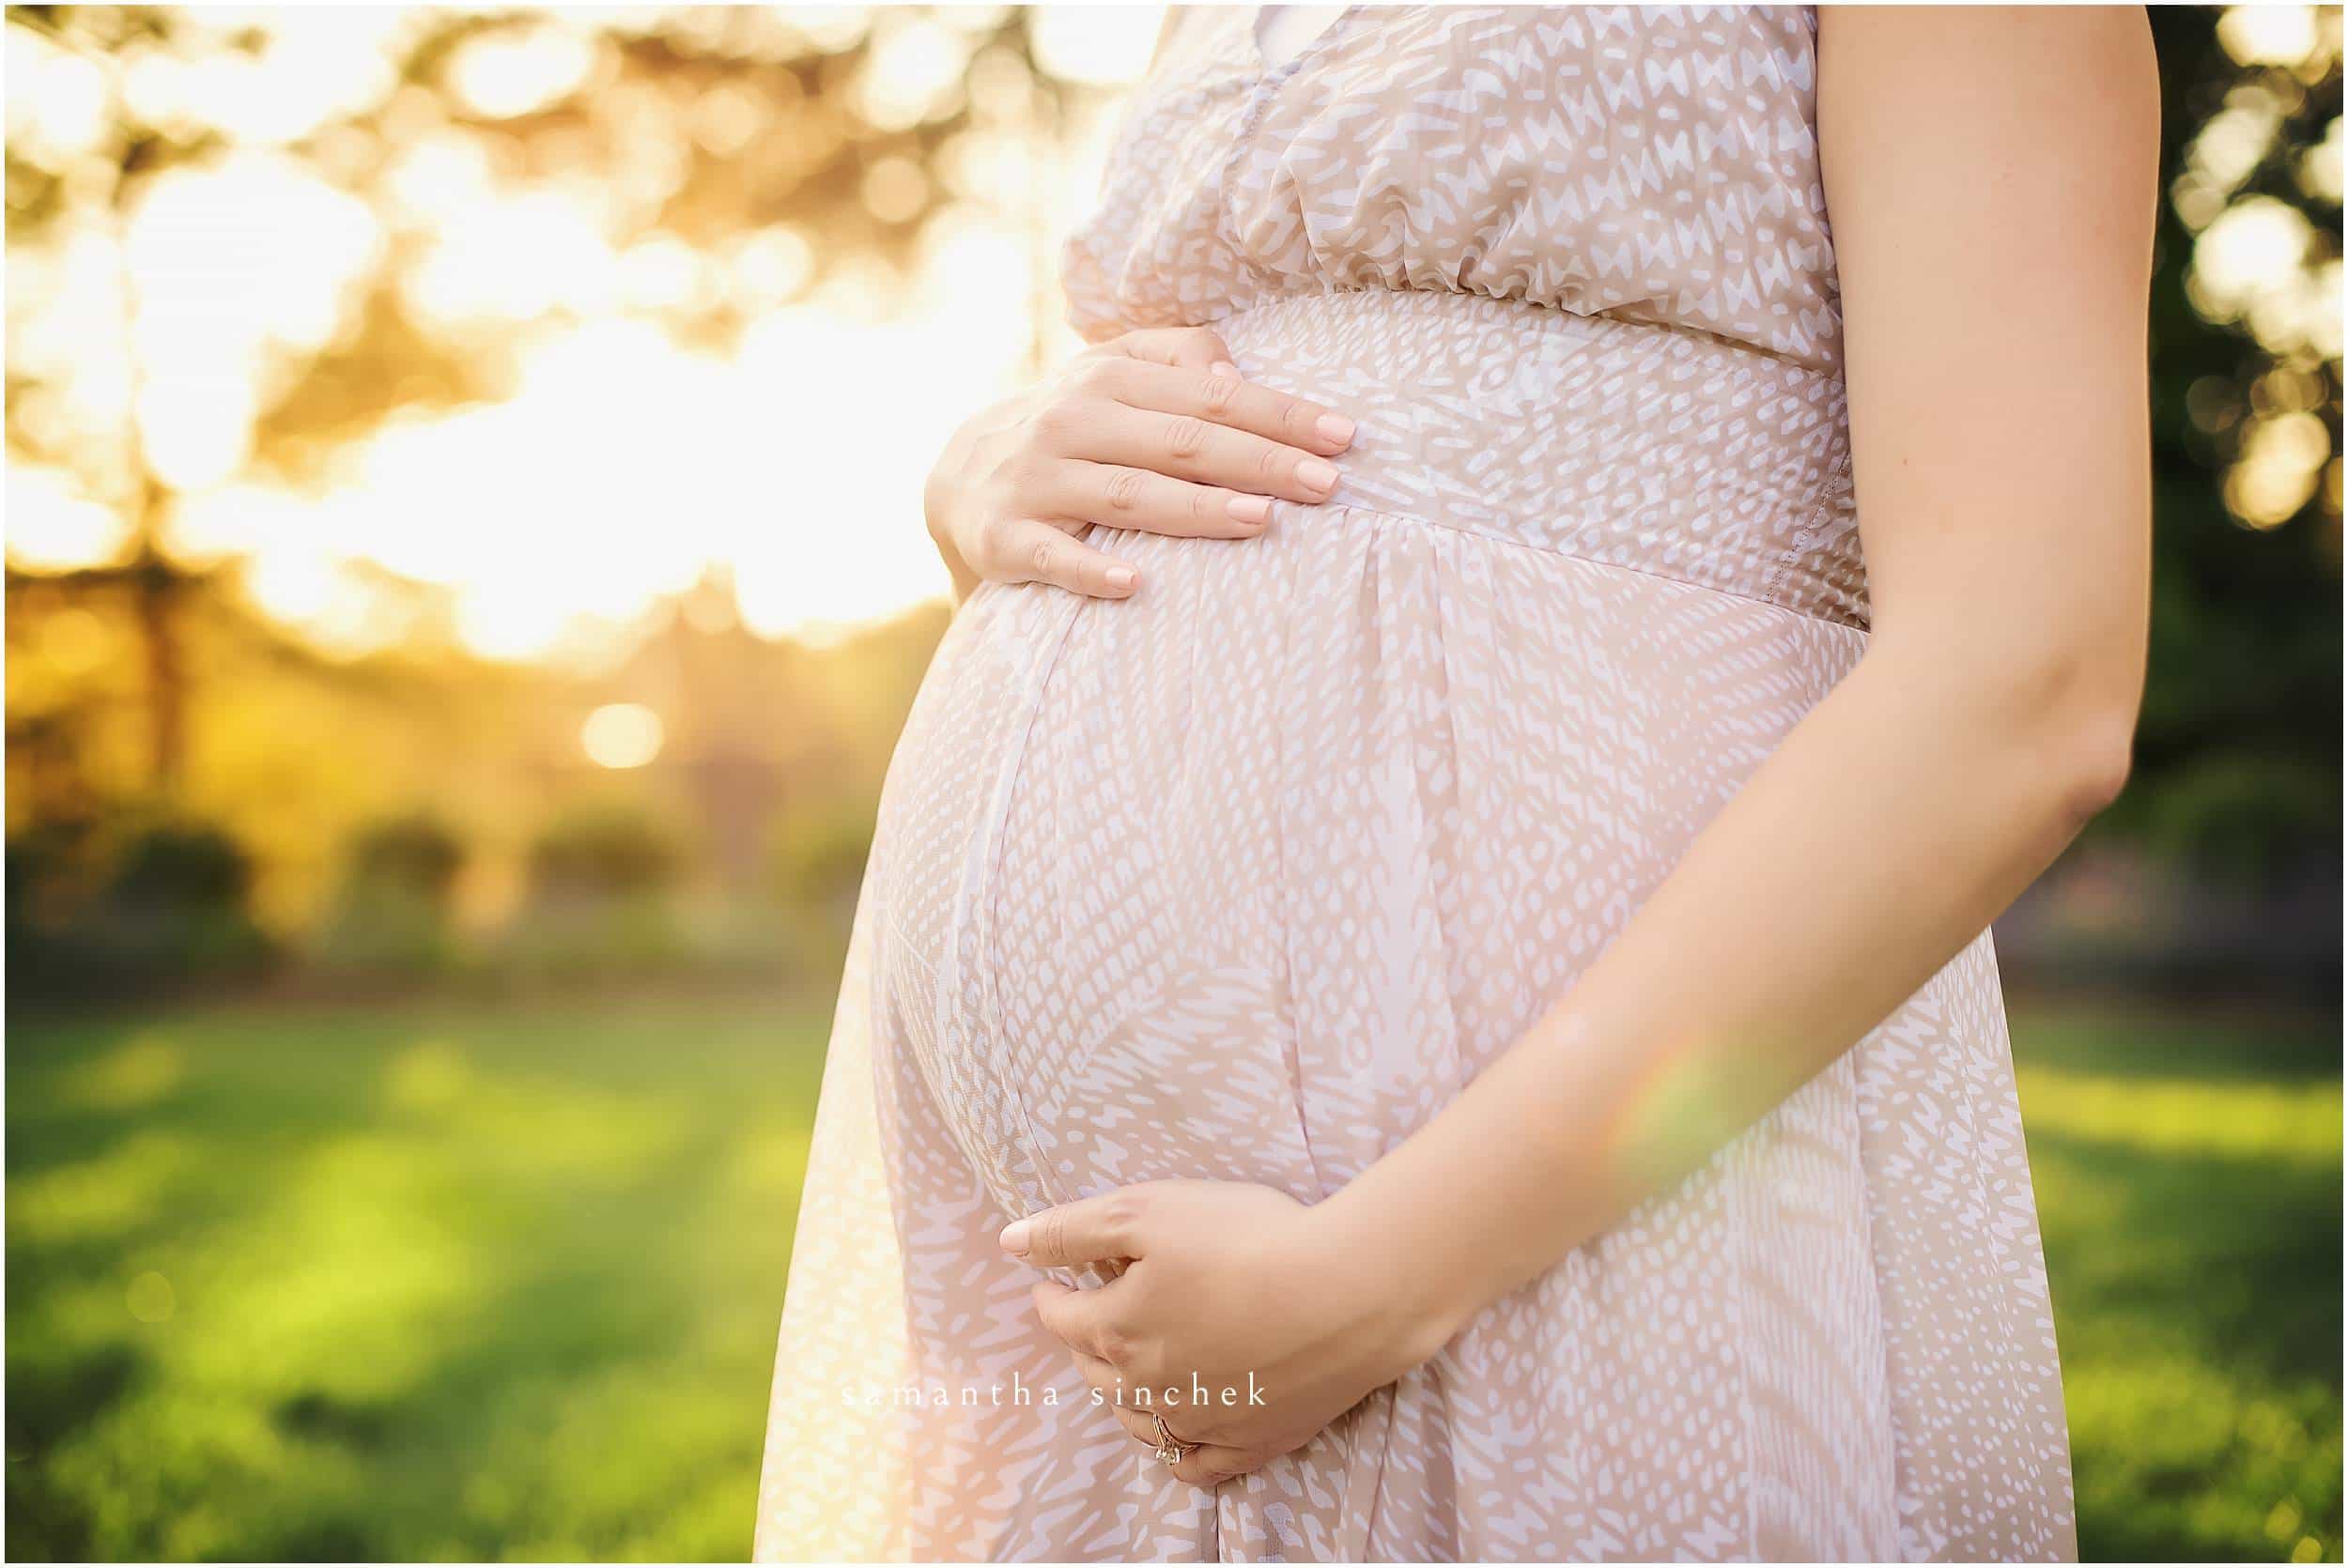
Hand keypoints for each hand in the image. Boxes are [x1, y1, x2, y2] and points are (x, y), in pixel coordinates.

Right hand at [924, 326, 1356, 601]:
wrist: (955, 478)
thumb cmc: (1069, 427)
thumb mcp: (1113, 374)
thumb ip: (1177, 358)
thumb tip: (1236, 373)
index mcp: (1109, 377)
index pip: (1210, 394)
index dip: (1280, 414)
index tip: (1344, 437)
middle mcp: (1073, 420)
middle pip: (1181, 441)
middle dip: (1260, 460)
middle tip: (1328, 484)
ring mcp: (1037, 480)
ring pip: (1128, 494)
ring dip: (1195, 508)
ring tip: (1260, 518)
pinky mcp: (1004, 537)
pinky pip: (1051, 557)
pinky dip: (1090, 571)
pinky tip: (1134, 585)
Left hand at [998, 1179, 1449, 1486]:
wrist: (1348, 1292)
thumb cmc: (1247, 1240)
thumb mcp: (1148, 1211)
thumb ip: (1073, 1229)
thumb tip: (1011, 1242)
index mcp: (1116, 1329)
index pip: (1060, 1317)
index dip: (1051, 1293)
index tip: (1052, 1281)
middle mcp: (1148, 1386)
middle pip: (1095, 1370)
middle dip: (1084, 1341)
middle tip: (1091, 1316)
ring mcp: (1200, 1422)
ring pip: (1139, 1420)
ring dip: (1122, 1394)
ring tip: (1127, 1368)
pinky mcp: (1250, 1443)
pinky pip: (1195, 1464)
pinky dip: (1176, 1450)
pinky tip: (1177, 1434)